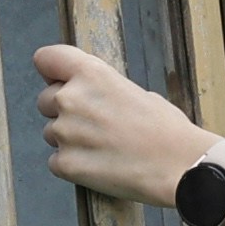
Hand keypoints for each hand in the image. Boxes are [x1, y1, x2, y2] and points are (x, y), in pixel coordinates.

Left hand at [35, 39, 214, 209]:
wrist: (179, 166)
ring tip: (104, 149)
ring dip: (70, 141)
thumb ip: (103, 89)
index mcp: (90, 73)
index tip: (59, 80)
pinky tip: (100, 166)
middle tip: (93, 125)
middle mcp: (70, 99)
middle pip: (45, 100)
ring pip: (51, 134)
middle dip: (62, 111)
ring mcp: (65, 133)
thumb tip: (92, 98)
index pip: (45, 59)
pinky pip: (56, 162)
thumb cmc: (166, 128)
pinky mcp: (65, 164)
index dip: (52, 71)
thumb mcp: (135, 91)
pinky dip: (73, 166)